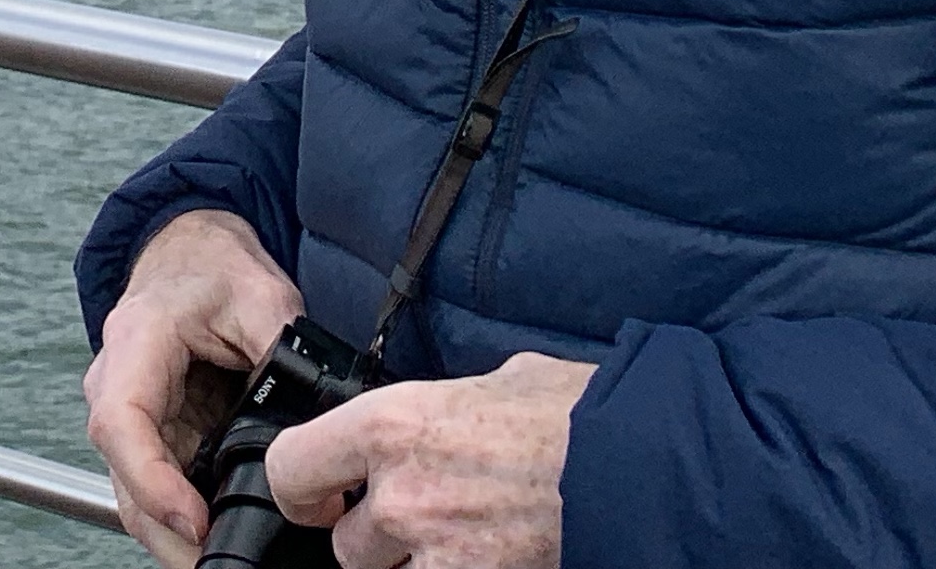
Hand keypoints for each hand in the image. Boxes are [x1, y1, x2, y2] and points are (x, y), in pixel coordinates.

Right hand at [81, 208, 305, 567]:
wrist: (190, 250)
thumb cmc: (214, 266)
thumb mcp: (261, 295)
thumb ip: (281, 351)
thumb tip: (312, 418)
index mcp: (136, 341)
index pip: (121, 423)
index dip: (152, 482)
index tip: (195, 520)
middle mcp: (116, 382)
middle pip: (122, 476)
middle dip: (167, 531)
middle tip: (219, 562)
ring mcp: (128, 412)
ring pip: (133, 493)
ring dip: (174, 535)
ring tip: (226, 556)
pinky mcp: (150, 433)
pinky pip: (155, 487)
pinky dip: (182, 519)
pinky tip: (221, 532)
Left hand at [266, 352, 593, 568]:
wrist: (643, 467)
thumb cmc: (577, 415)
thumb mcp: (490, 385)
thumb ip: (439, 409)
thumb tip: (431, 418)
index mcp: (392, 425)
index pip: (292, 468)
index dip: (302, 487)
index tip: (320, 495)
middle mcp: (401, 494)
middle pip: (347, 544)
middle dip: (377, 538)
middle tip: (421, 519)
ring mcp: (437, 551)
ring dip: (415, 564)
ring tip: (462, 537)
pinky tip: (490, 555)